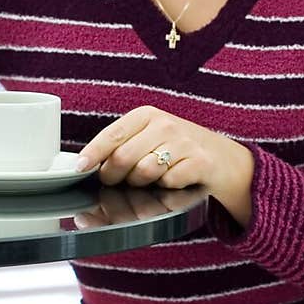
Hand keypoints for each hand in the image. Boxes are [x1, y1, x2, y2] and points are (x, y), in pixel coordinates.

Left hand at [76, 105, 253, 226]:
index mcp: (146, 115)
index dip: (92, 153)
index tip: (80, 167)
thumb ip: (122, 147)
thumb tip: (89, 165)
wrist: (223, 159)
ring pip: (143, 172)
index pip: (112, 134)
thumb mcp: (150, 138)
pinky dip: (167, 188)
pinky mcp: (198, 162)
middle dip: (116, 176)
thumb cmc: (178, 150)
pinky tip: (174, 180)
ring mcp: (183, 142)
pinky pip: (167, 182)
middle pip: (122, 158)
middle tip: (122, 181)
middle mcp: (164, 125)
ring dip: (143, 183)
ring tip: (153, 178)